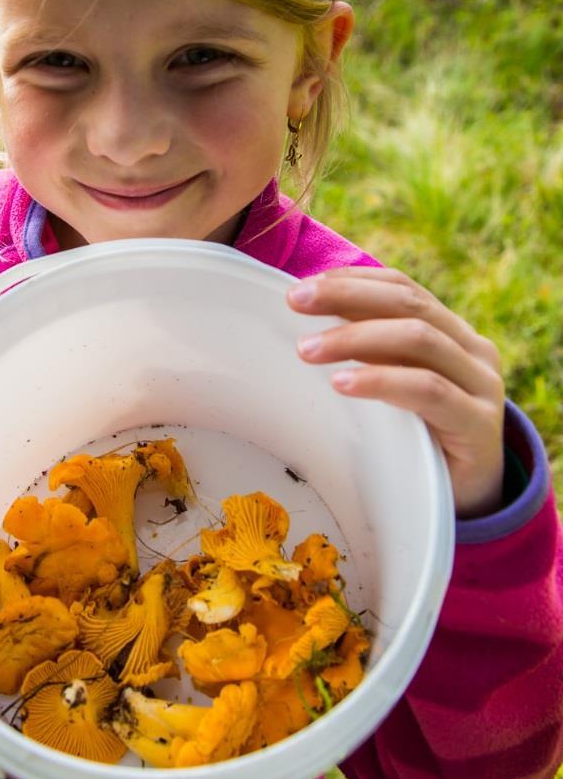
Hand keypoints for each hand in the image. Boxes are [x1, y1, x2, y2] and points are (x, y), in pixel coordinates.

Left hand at [287, 267, 505, 518]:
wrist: (471, 498)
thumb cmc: (423, 436)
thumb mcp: (397, 383)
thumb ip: (372, 352)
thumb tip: (310, 320)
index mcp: (452, 331)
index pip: (402, 288)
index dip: (354, 280)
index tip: (304, 285)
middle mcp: (472, 349)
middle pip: (408, 304)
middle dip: (347, 296)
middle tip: (295, 301)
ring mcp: (481, 384)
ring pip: (418, 339)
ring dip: (355, 338)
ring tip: (307, 349)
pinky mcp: (479, 424)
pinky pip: (427, 390)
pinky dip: (380, 381)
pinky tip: (342, 383)